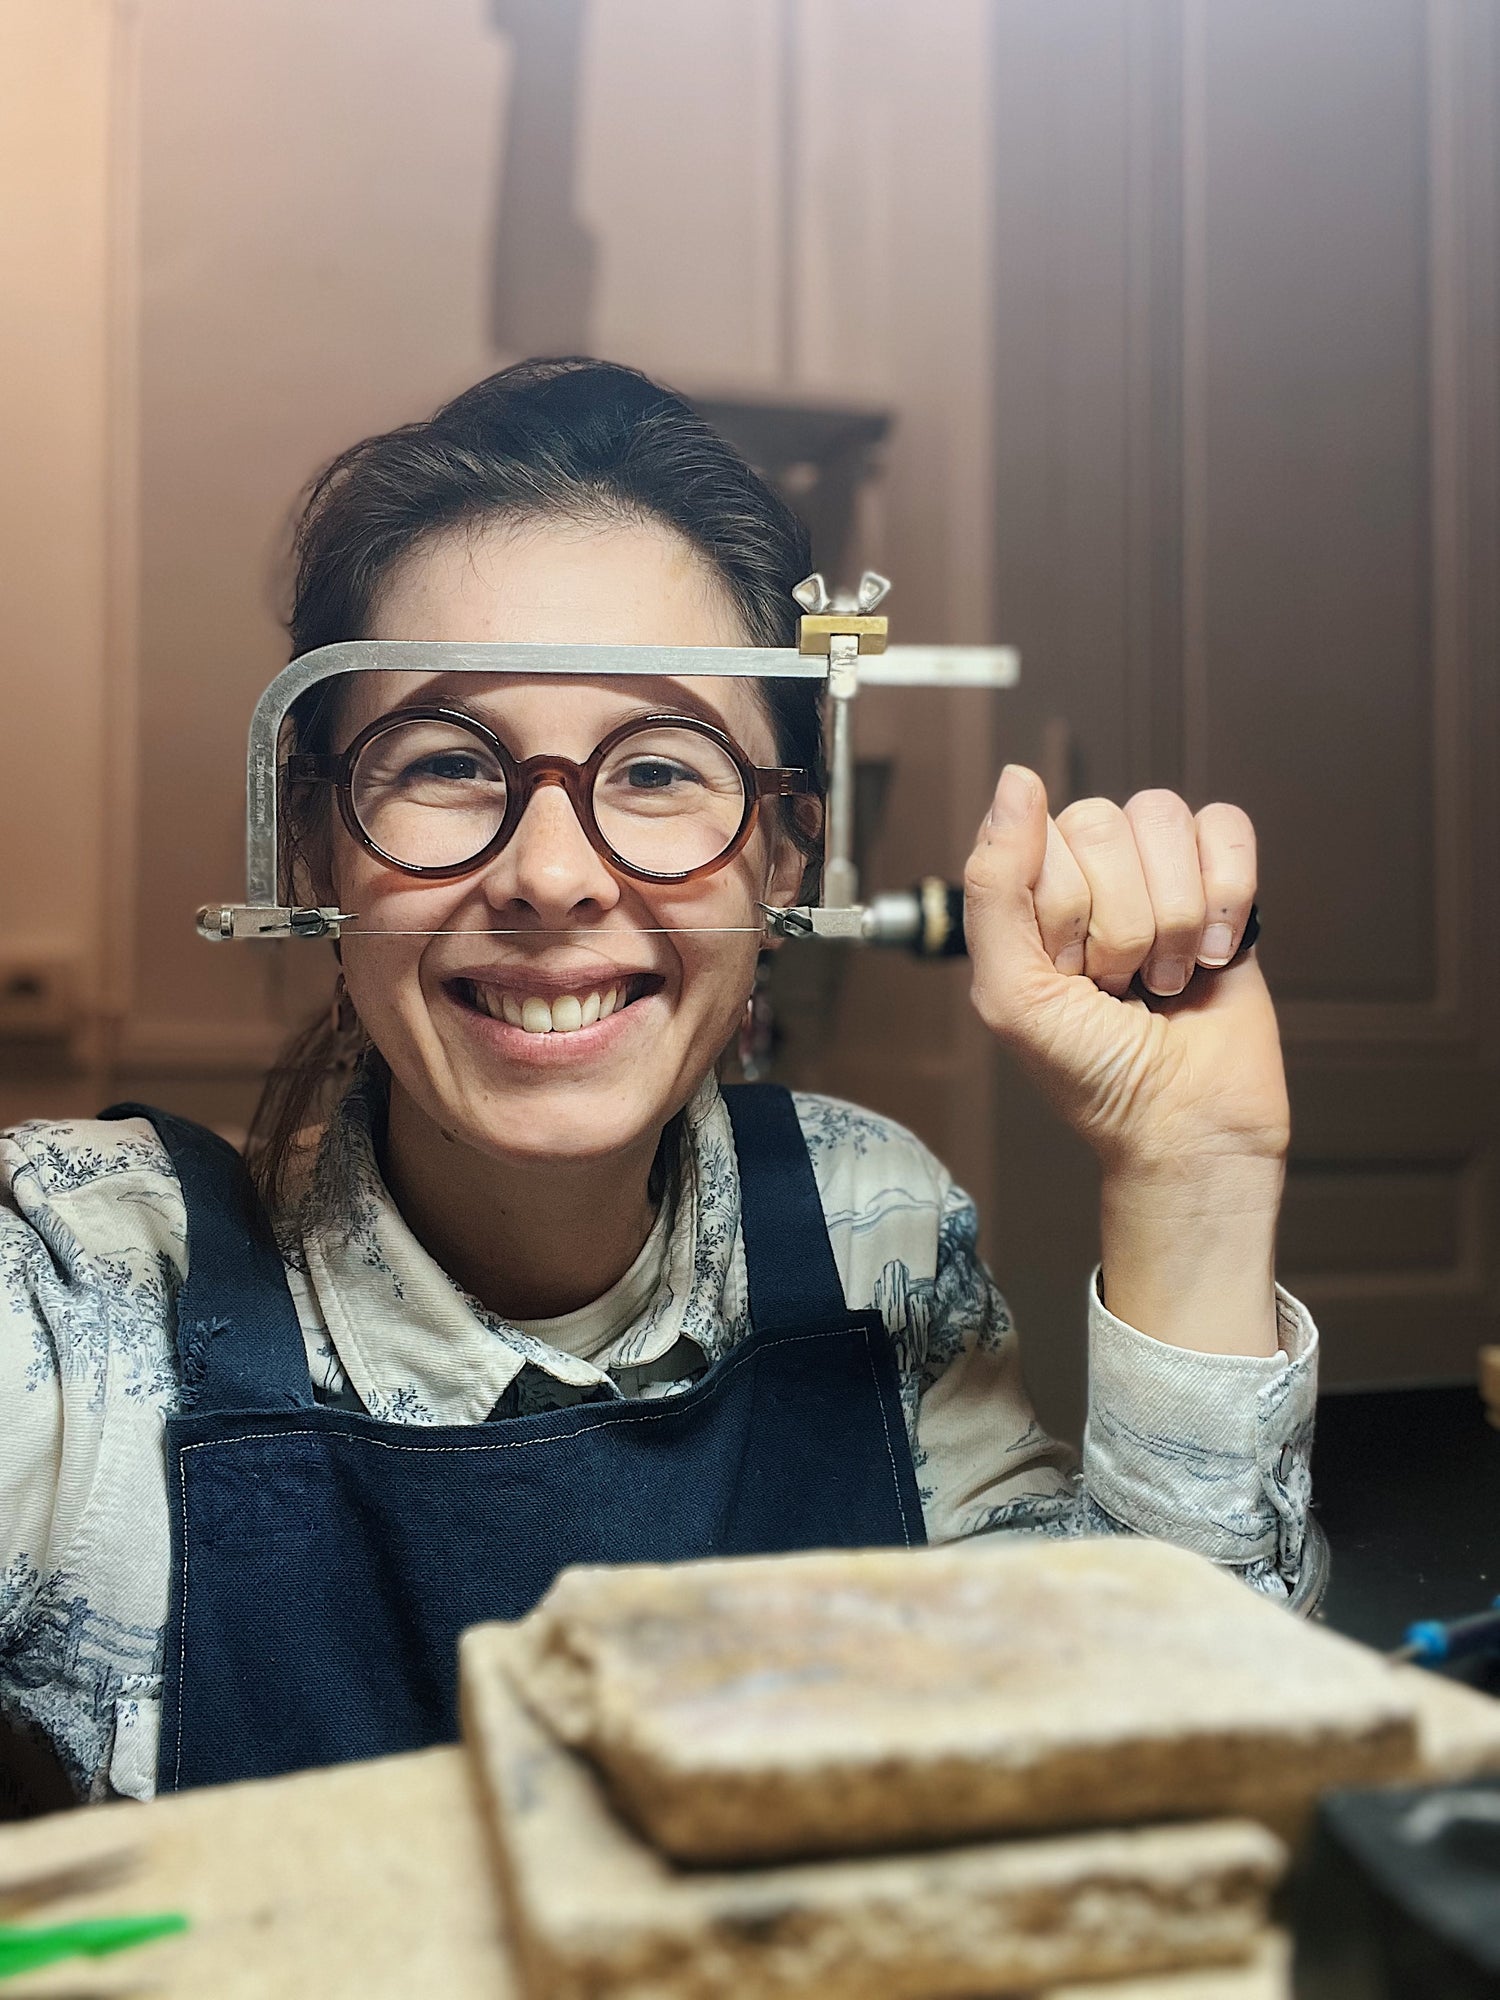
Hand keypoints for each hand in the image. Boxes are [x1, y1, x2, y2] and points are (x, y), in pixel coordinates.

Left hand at [964, 765, 1289, 1183]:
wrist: (1185, 1127)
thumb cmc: (1092, 1075)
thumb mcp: (1011, 993)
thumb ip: (994, 885)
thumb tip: (1016, 779)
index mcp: (1029, 894)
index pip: (1044, 834)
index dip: (1065, 910)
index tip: (1071, 974)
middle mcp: (1092, 874)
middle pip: (1105, 822)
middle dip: (1120, 923)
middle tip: (1120, 984)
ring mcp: (1160, 875)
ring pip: (1165, 820)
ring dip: (1175, 917)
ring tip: (1167, 976)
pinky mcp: (1226, 886)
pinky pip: (1226, 826)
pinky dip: (1228, 896)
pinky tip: (1217, 953)